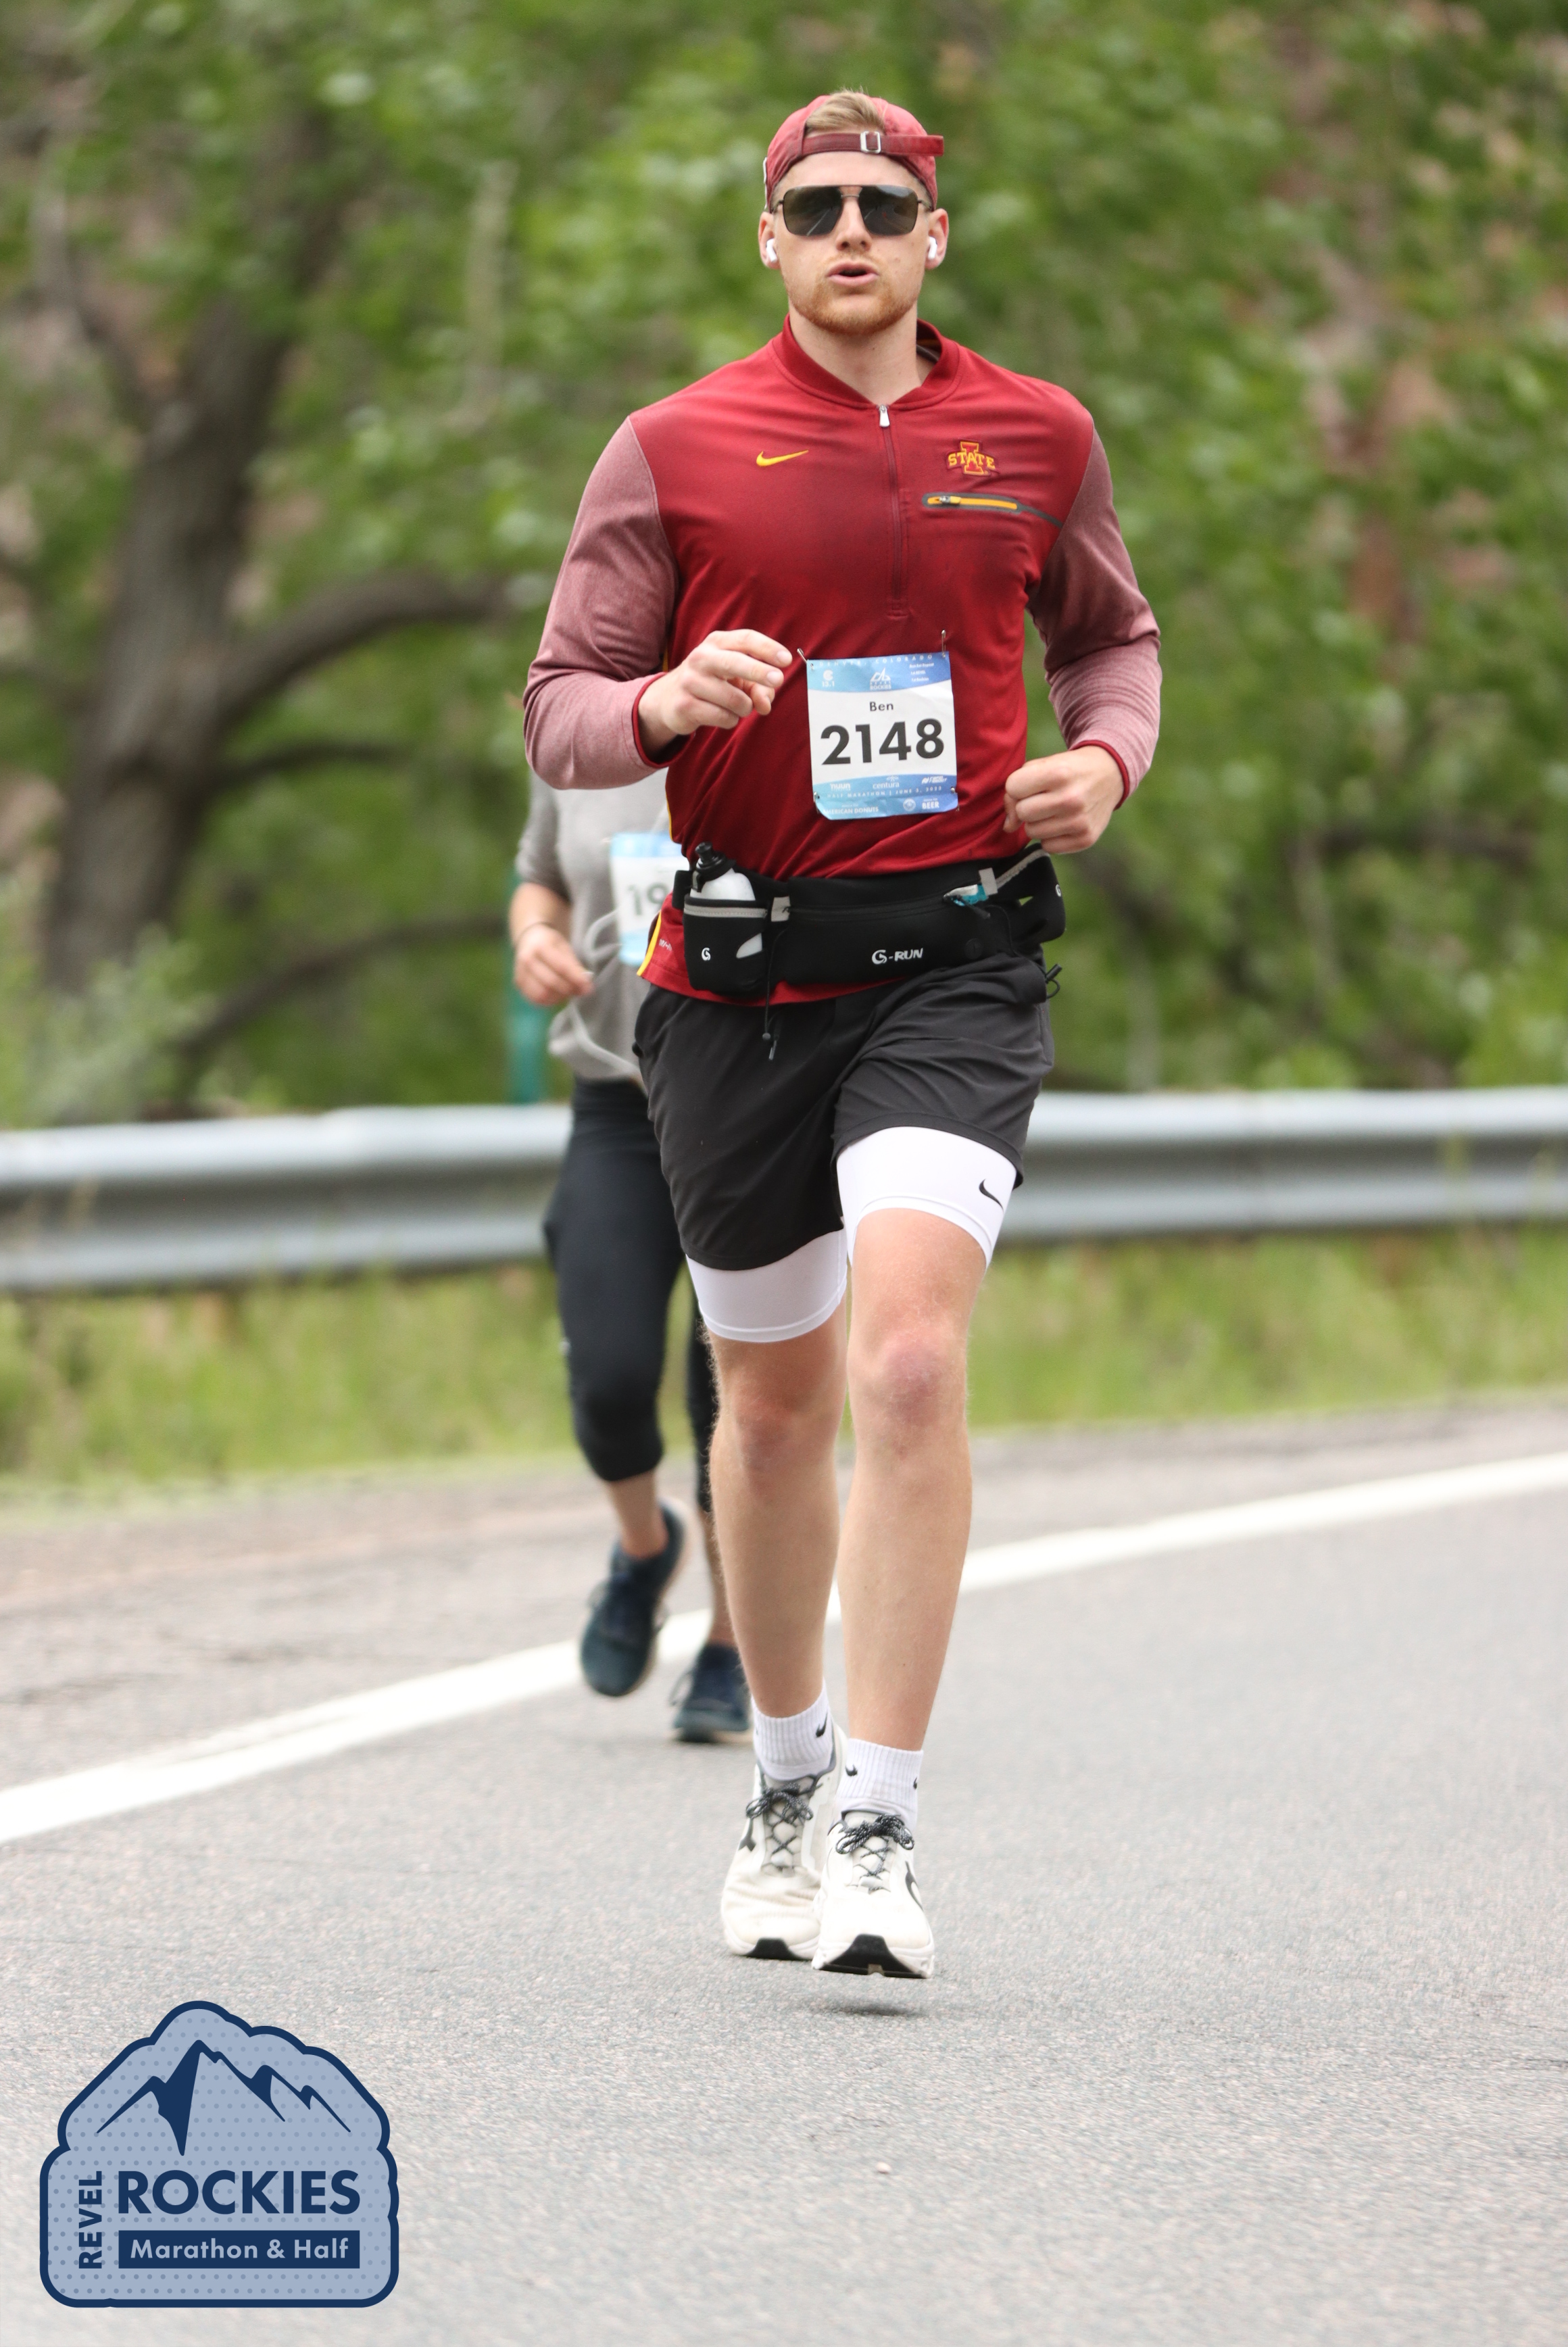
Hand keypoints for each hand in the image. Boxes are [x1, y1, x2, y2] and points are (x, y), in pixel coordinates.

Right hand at [513, 922, 592, 1007]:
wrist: (529, 939)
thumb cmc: (550, 944)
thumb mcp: (565, 948)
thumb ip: (575, 968)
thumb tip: (586, 988)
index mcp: (540, 946)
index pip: (561, 967)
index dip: (576, 979)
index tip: (588, 988)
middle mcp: (527, 959)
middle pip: (551, 982)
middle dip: (568, 990)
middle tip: (579, 991)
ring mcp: (520, 972)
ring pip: (542, 994)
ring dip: (558, 997)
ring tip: (567, 992)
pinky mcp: (518, 983)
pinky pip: (534, 998)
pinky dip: (548, 1001)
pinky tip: (556, 996)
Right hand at [638, 629, 791, 756]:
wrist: (668, 699)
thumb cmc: (711, 683)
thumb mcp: (735, 678)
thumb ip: (758, 686)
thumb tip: (766, 703)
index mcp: (717, 643)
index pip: (746, 639)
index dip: (768, 648)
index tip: (786, 660)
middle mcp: (701, 658)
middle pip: (735, 662)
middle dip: (759, 671)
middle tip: (778, 681)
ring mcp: (691, 681)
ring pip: (735, 699)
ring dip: (745, 708)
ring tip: (737, 706)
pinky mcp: (685, 706)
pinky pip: (724, 717)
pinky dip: (731, 720)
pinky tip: (722, 715)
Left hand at [1004, 746, 1123, 851]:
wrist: (1110, 774)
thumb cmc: (1068, 770)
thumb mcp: (1044, 765)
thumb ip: (1016, 788)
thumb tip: (1008, 827)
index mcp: (1059, 773)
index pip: (1013, 787)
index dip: (1018, 786)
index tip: (1031, 784)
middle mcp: (1070, 798)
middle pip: (1022, 812)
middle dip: (1027, 805)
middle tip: (1043, 798)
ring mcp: (1080, 821)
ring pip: (1031, 832)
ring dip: (1037, 822)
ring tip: (1054, 810)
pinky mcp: (1086, 839)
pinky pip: (1047, 846)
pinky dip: (1050, 836)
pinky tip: (1063, 822)